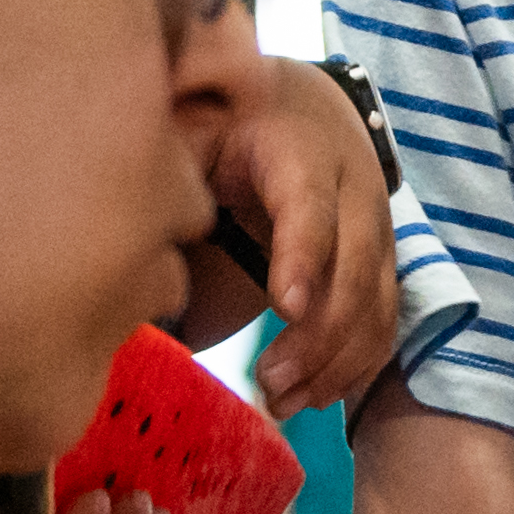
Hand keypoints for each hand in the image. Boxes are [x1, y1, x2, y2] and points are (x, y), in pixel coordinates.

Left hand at [197, 50, 402, 414]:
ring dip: (335, 362)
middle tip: (268, 382)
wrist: (306, 110)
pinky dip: (353, 366)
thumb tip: (130, 207)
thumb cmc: (233, 123)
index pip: (311, 205)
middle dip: (318, 334)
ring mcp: (378, 230)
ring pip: (376, 303)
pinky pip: (383, 322)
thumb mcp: (197, 122)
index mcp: (302, 149)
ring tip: (281, 403)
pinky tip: (310, 397)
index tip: (285, 308)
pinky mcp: (381, 265)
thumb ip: (170, 157)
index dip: (302, 256)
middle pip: (353, 267)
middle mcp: (354, 189)